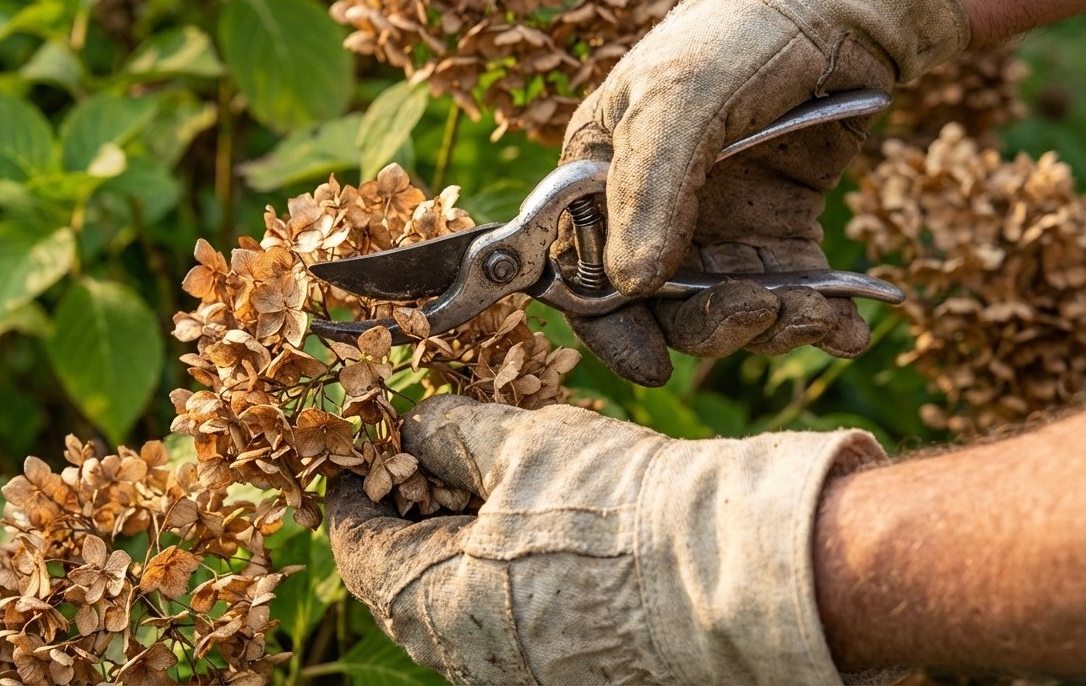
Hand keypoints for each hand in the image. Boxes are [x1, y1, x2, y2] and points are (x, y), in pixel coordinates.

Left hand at [327, 395, 883, 684]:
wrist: (740, 573)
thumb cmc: (621, 507)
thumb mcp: (521, 445)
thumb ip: (449, 433)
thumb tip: (415, 429)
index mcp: (436, 610)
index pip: (358, 552)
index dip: (351, 497)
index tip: (357, 460)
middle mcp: (470, 661)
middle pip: (405, 583)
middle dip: (409, 517)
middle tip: (424, 462)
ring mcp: (524, 676)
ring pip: (459, 605)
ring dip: (457, 544)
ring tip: (484, 483)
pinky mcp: (574, 673)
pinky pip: (510, 621)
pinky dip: (502, 573)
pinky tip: (533, 524)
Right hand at [560, 0, 968, 385]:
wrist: (835, 10)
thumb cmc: (734, 38)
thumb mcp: (679, 99)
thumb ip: (649, 189)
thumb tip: (634, 284)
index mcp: (599, 184)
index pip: (585, 277)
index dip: (611, 327)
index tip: (652, 364)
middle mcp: (651, 217)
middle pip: (660, 311)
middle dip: (708, 326)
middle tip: (757, 309)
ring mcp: (717, 232)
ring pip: (726, 314)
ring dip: (768, 328)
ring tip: (814, 314)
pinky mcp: (778, 236)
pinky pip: (788, 298)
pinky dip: (817, 321)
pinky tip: (846, 326)